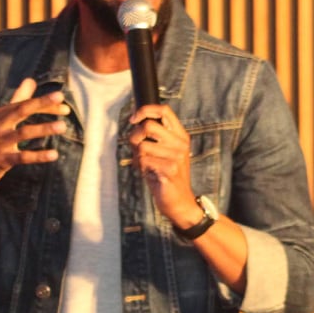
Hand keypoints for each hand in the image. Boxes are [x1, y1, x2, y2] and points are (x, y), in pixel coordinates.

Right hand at [0, 78, 69, 191]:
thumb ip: (17, 100)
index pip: (24, 103)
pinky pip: (22, 157)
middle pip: (21, 110)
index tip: (63, 100)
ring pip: (24, 133)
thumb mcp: (0, 120)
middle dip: (42, 104)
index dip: (44, 102)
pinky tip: (54, 154)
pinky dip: (39, 155)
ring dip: (44, 129)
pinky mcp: (1, 160)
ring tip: (63, 126)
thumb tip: (30, 80)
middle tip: (63, 102)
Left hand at [127, 103, 200, 226]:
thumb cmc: (167, 176)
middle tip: (136, 150)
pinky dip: (141, 168)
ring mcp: (177, 156)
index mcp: (180, 135)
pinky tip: (149, 174)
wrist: (180, 202)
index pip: (164, 110)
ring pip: (142, 146)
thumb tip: (134, 123)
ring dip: (138, 157)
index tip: (133, 119)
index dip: (145, 110)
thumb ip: (154, 137)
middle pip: (148, 126)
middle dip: (134, 137)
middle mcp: (180, 143)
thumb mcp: (164, 152)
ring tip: (146, 165)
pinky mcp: (170, 169)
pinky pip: (144, 161)